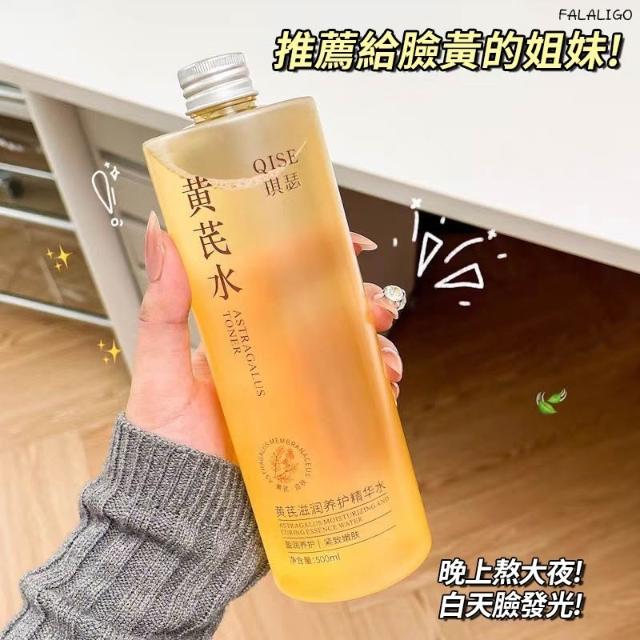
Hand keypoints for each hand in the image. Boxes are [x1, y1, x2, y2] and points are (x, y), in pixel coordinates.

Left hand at [125, 213, 404, 459]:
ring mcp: (298, 394)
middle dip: (364, 304)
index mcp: (242, 336)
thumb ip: (163, 311)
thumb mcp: (160, 374)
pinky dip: (378, 392)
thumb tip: (160, 236)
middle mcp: (275, 360)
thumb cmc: (166, 448)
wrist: (184, 521)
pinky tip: (385, 391)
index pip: (287, 284)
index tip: (348, 246)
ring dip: (378, 349)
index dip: (322, 261)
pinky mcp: (314, 430)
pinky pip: (356, 402)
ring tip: (385, 362)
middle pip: (331, 317)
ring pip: (351, 357)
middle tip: (376, 308)